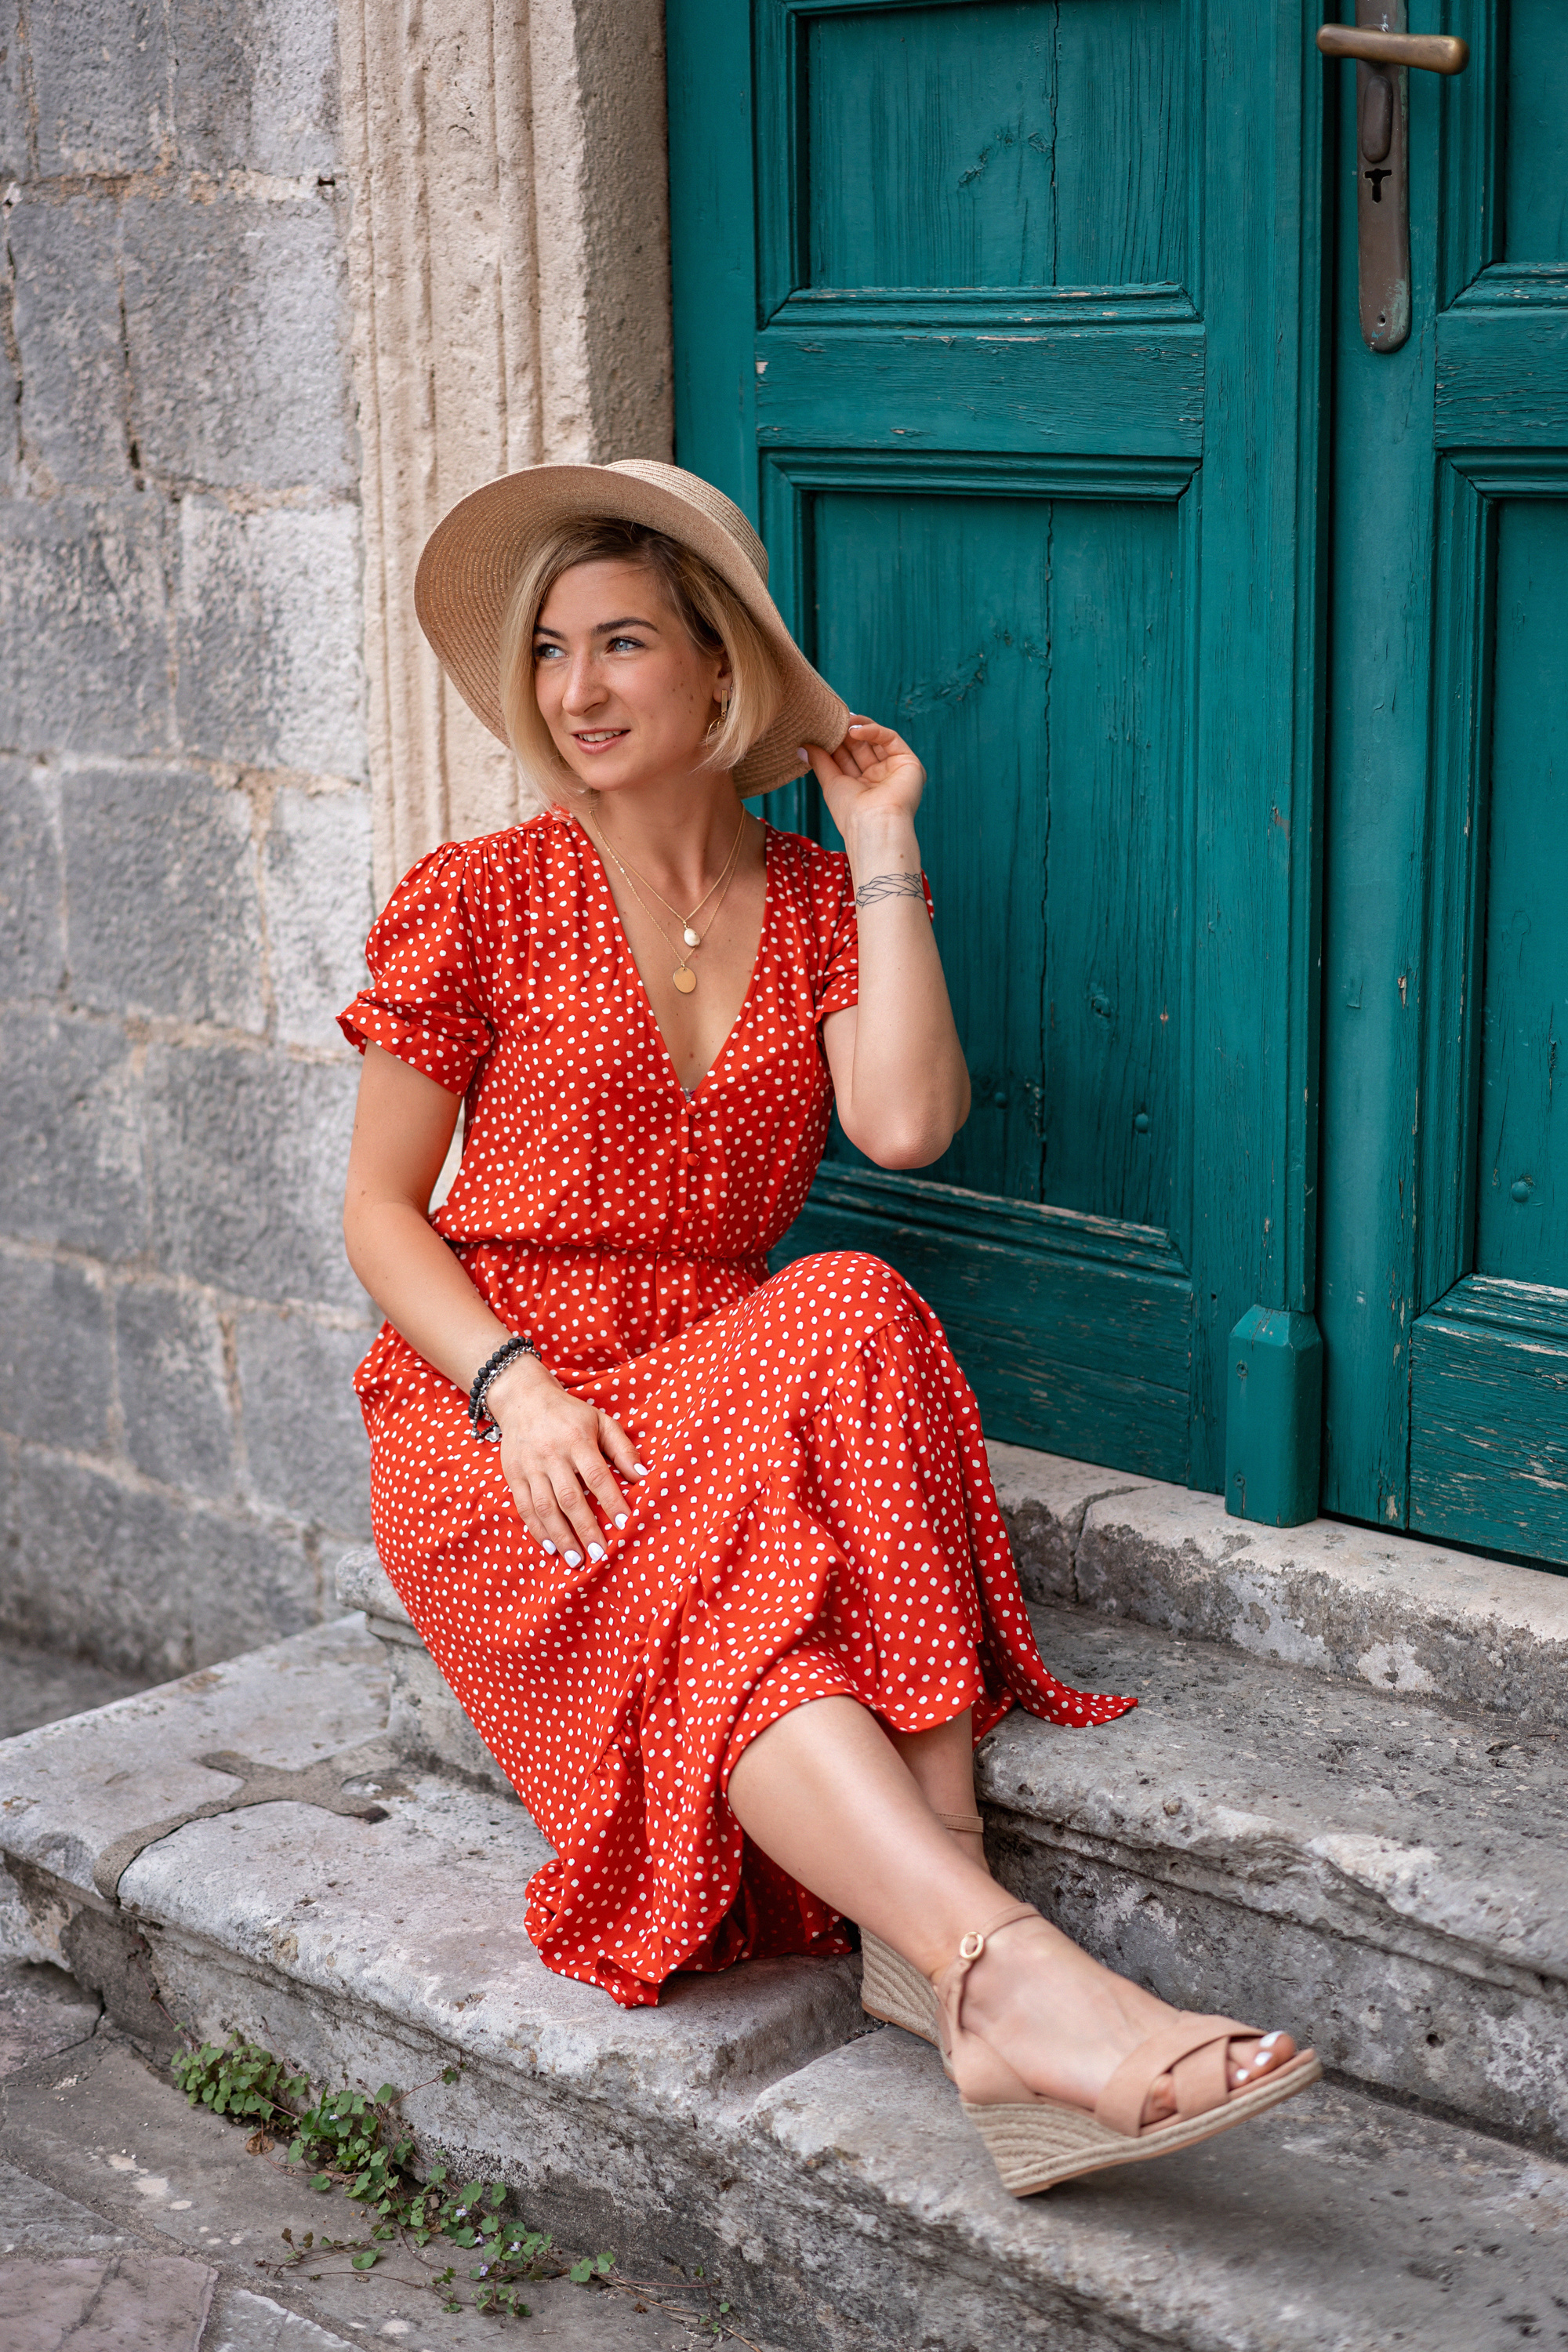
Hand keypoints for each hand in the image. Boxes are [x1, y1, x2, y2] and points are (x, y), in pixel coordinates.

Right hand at [485, 1355, 641, 1563]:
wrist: (523, 1399)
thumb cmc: (570, 1414)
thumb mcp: (601, 1421)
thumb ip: (622, 1448)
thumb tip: (642, 1476)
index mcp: (577, 1440)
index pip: (597, 1475)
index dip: (611, 1501)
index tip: (624, 1524)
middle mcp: (552, 1455)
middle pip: (569, 1497)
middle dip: (585, 1529)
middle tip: (600, 1554)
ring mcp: (530, 1466)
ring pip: (545, 1507)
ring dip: (561, 1536)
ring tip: (576, 1560)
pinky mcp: (513, 1475)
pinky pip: (524, 1507)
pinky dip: (537, 1530)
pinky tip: (551, 1547)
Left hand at [801, 716, 924, 846]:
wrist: (874, 825)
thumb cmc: (851, 812)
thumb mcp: (831, 783)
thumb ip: (820, 761)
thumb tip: (803, 746)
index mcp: (862, 786)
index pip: (848, 758)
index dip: (835, 743)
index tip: (820, 731)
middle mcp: (880, 778)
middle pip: (862, 747)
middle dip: (845, 734)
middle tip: (831, 722)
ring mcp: (894, 770)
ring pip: (877, 739)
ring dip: (858, 728)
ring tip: (841, 722)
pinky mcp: (908, 762)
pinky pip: (890, 739)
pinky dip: (873, 730)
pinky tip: (855, 730)